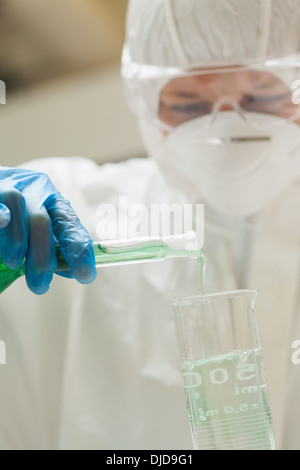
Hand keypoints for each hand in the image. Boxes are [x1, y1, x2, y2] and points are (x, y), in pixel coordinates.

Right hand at [0, 167, 96, 293]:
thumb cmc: (17, 213)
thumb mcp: (37, 227)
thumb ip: (51, 248)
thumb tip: (69, 271)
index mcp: (53, 200)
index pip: (69, 223)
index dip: (78, 248)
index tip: (85, 273)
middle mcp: (35, 190)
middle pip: (41, 221)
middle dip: (42, 257)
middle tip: (40, 284)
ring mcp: (11, 185)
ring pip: (17, 206)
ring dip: (17, 241)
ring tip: (14, 262)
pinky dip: (1, 216)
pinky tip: (2, 223)